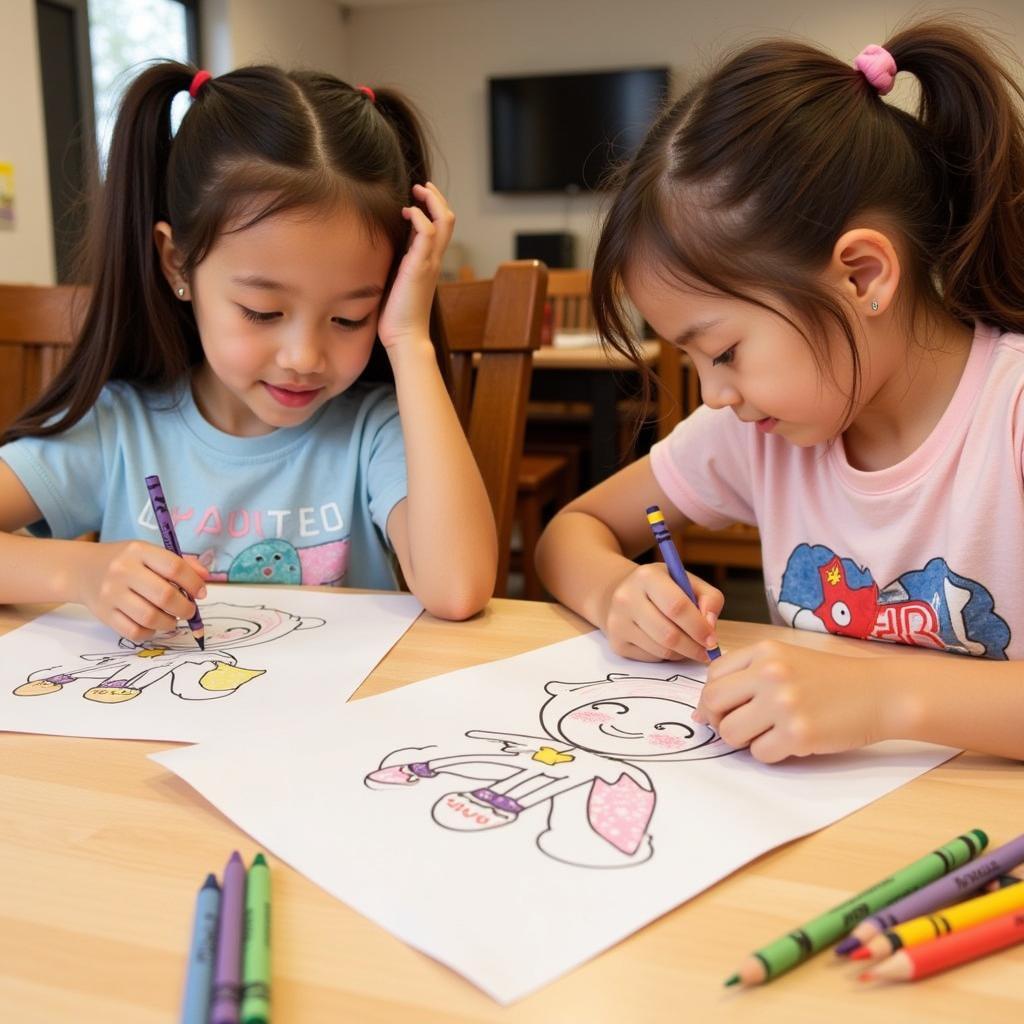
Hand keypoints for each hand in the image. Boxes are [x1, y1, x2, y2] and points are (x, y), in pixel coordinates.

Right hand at [73, 540, 208, 641]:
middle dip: (185, 608)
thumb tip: (205, 577)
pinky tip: (154, 625)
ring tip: (173, 619)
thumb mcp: (150, 553)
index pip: (175, 567)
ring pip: (150, 617)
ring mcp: (111, 594)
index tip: (200, 593)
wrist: (82, 569)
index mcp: (139, 551)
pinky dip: (151, 632)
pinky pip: (134, 631)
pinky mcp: (103, 614)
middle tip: (189, 611)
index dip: (194, 583)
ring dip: (170, 622)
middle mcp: (123, 570)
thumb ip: (180, 562)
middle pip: (164, 596)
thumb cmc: (126, 562)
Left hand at [377, 182, 454, 350]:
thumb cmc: (397, 317)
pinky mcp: (420, 267)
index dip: (433, 209)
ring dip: (432, 200)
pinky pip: (428, 233)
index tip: (417, 199)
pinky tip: (407, 212)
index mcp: (428, 264)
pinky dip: (420, 216)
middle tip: (421, 187)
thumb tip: (380, 254)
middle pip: (448, 220)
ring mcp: (429, 263)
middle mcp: (433, 260)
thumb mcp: (396, 284)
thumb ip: (395, 267)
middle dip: (437, 198)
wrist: (405, 338)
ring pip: (444, 221)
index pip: (441, 229)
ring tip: (417, 192)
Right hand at [602, 562, 722, 662]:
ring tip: (689, 645)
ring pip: (661, 650)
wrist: (621, 593)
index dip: (698, 627)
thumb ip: (709, 599)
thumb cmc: (662, 588)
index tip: (712, 640)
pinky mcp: (616, 643)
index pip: (676, 606)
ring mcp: (618, 622)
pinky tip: (668, 644)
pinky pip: (651, 658)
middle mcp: (626, 598)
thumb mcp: (687, 582)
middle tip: (707, 651)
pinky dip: (667, 656)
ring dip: (682, 653)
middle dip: (694, 647)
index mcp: (647, 577)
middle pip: (668, 634)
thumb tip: (710, 627)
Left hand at [694, 640, 885, 761]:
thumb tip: (701, 713)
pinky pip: (760, 754)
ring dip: (742, 741)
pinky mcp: (798, 734)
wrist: (880, 692)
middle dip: (718, 721)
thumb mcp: (786, 659)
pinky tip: (789, 742)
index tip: (723, 710)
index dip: (711, 699)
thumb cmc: (830, 679)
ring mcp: (784, 704)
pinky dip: (770, 753)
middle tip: (737, 727)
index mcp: (764, 651)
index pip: (712, 676)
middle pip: (712, 703)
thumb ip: (746, 676)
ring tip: (766, 734)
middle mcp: (770, 673)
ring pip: (730, 733)